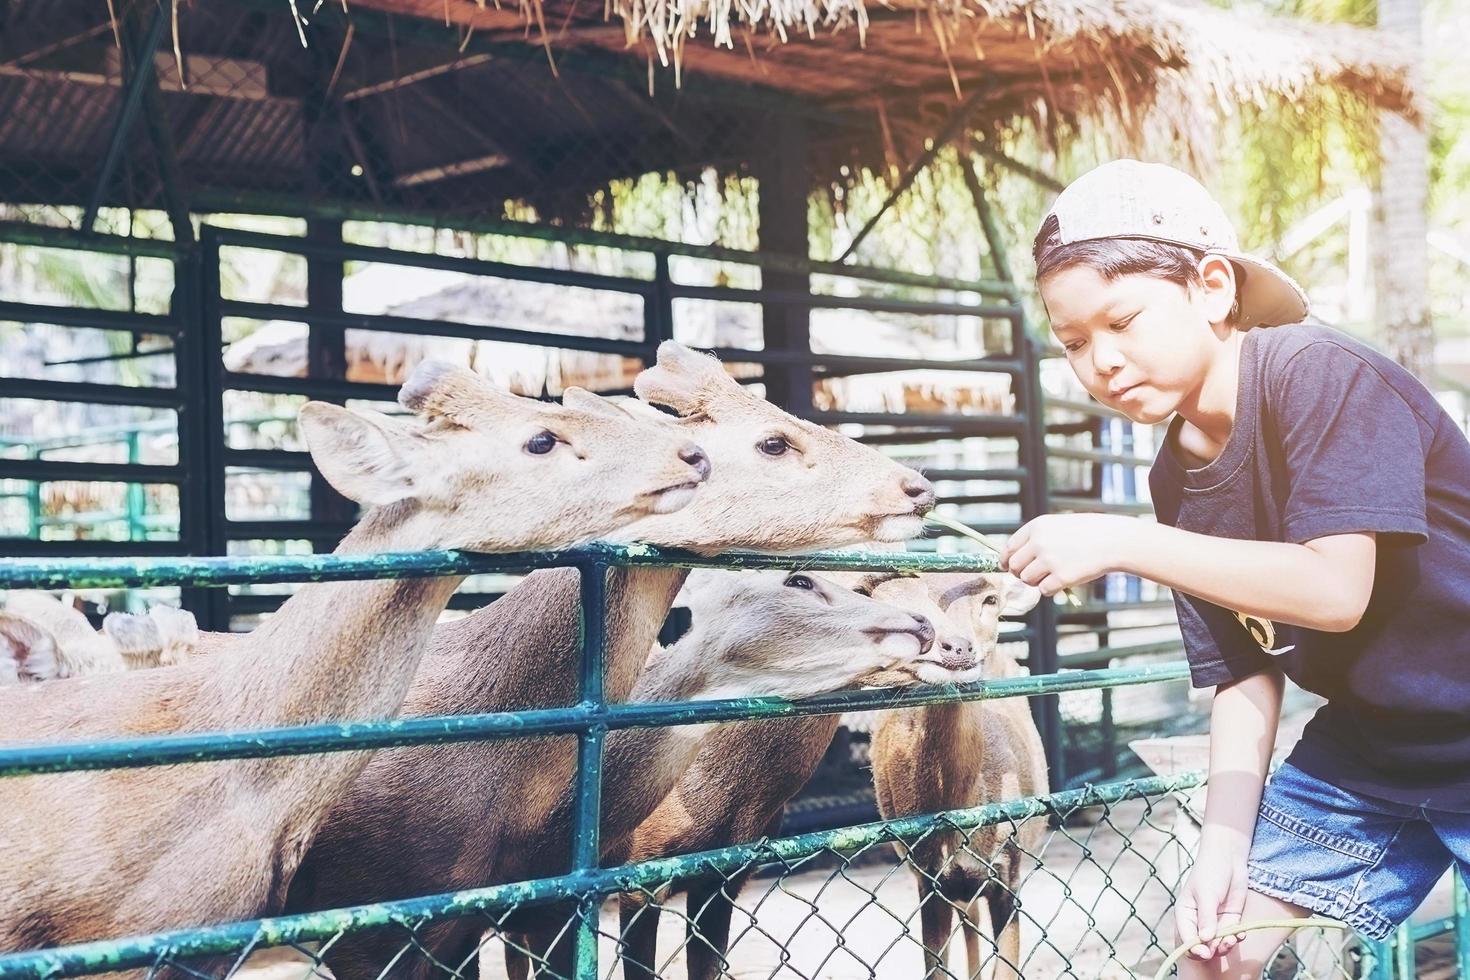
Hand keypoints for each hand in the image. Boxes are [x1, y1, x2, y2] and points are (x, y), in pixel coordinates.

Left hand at [1002, 514, 1134, 594]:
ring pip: (1027, 580)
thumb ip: (1036, 540)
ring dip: (1036, 582)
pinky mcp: (1061, 577)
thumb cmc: (1086, 533)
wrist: (1113, 540)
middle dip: (1020, 573)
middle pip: (1014, 566)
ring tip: (1052, 575)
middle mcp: (1039, 542)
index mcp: (1037, 526)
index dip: (1007, 560)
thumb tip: (1014, 561)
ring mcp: (1050, 560)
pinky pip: (1044, 590)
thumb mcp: (1057, 526)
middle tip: (1032, 575)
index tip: (1008, 566)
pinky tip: (1063, 581)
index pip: (1009, 547)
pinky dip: (1051, 589)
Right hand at [1175, 846, 1249, 959]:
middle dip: (1213, 948)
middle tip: (1223, 943)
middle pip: (1203, 945)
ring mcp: (1215, 921)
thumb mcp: (1206, 894)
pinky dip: (1237, 938)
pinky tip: (1241, 934)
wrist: (1229, 858)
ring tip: (1233, 938)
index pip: (1186, 938)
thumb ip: (1206, 917)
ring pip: (1219, 943)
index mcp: (1185, 914)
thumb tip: (1205, 939)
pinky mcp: (1230, 919)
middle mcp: (1198, 921)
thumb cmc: (1210, 872)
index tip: (1206, 953)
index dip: (1195, 949)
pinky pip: (1232, 935)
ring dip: (1226, 944)